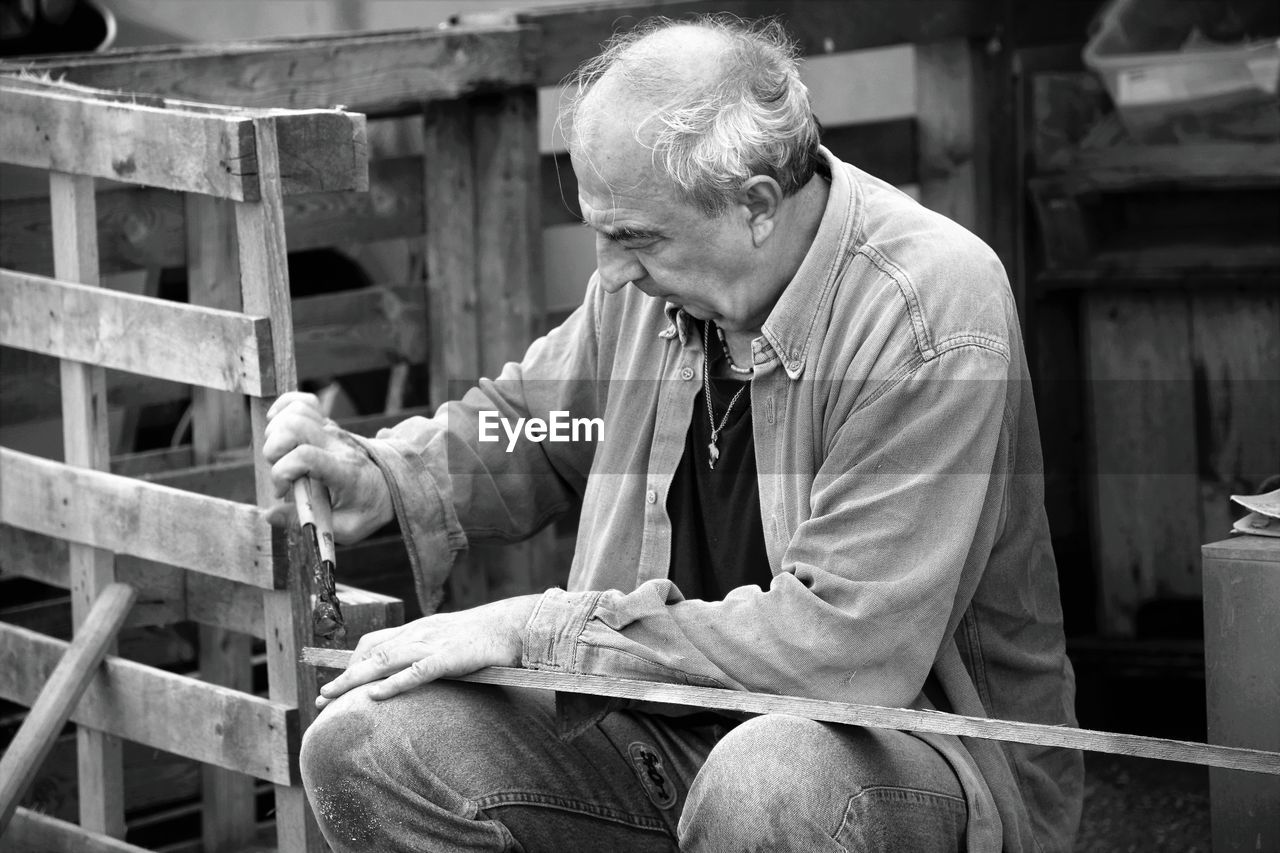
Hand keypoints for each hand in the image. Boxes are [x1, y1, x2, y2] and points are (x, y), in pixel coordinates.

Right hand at [262, 391, 393, 541]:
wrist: (390, 488)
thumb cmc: (367, 509)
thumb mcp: (345, 528)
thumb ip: (306, 522)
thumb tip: (268, 514)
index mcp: (345, 471)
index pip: (306, 456)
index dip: (282, 472)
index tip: (282, 493)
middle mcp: (338, 445)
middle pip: (295, 427)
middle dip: (274, 450)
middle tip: (281, 473)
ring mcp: (333, 431)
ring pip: (296, 413)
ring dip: (276, 434)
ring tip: (280, 457)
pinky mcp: (327, 425)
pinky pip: (304, 402)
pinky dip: (285, 407)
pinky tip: (277, 424)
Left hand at [317, 595, 539, 709]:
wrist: (517, 625)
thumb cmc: (485, 637)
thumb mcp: (449, 641)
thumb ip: (428, 654)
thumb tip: (409, 675)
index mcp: (419, 630)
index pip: (375, 643)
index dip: (351, 662)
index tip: (333, 684)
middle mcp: (419, 633)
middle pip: (372, 653)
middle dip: (344, 676)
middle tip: (321, 699)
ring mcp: (434, 643)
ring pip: (386, 659)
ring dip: (356, 679)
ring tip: (334, 697)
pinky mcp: (451, 656)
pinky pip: (418, 670)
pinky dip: (394, 682)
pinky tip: (376, 694)